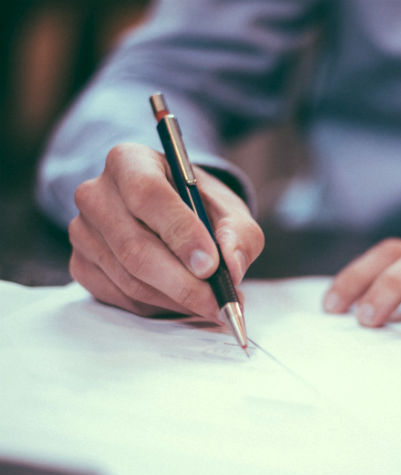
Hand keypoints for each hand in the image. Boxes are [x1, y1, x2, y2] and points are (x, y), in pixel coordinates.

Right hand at [69, 142, 263, 318]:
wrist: (172, 215)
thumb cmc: (200, 207)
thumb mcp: (230, 210)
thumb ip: (239, 234)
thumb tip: (232, 267)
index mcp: (129, 162)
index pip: (148, 195)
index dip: (181, 233)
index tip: (211, 265)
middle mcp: (96, 194)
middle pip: (135, 247)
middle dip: (184, 283)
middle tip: (219, 302)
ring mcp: (82, 232)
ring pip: (130, 279)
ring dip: (177, 299)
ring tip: (212, 304)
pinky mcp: (81, 265)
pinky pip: (121, 297)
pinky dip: (159, 306)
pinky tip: (184, 301)